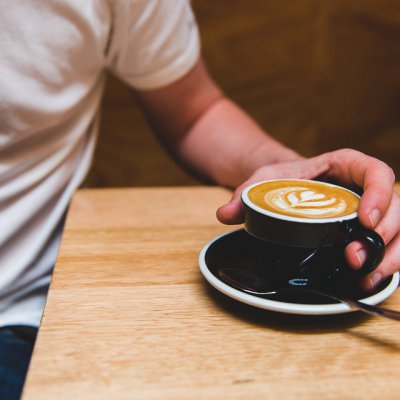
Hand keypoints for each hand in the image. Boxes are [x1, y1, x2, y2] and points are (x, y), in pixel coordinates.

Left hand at [217, 149, 398, 290]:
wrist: (286, 188)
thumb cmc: (280, 178)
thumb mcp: (261, 180)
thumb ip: (243, 195)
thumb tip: (225, 213)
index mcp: (346, 165)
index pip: (375, 171)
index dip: (379, 194)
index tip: (363, 219)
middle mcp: (364, 187)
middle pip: (394, 206)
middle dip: (382, 234)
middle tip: (354, 257)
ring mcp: (369, 209)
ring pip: (398, 228)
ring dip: (390, 253)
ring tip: (366, 274)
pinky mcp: (364, 230)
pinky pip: (389, 243)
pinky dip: (385, 261)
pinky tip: (369, 278)